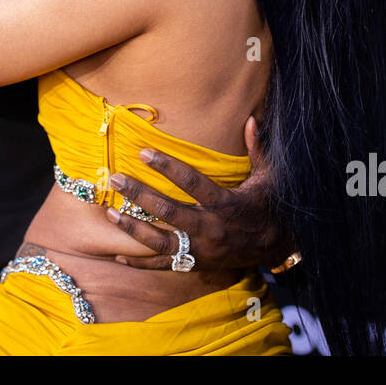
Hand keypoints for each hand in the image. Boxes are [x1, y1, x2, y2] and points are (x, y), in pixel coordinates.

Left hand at [105, 114, 290, 270]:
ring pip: (162, 242)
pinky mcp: (196, 264)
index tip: (144, 152)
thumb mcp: (268, 176)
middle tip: (117, 178)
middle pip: (170, 212)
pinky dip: (141, 264)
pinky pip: (165, 266)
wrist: (275, 247)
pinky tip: (119, 258)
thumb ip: (256, 149)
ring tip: (111, 213)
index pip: (192, 182)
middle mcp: (211, 228)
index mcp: (226, 204)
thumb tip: (251, 119)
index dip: (167, 167)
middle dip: (141, 195)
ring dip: (134, 229)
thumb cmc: (268, 205)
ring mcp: (202, 250)